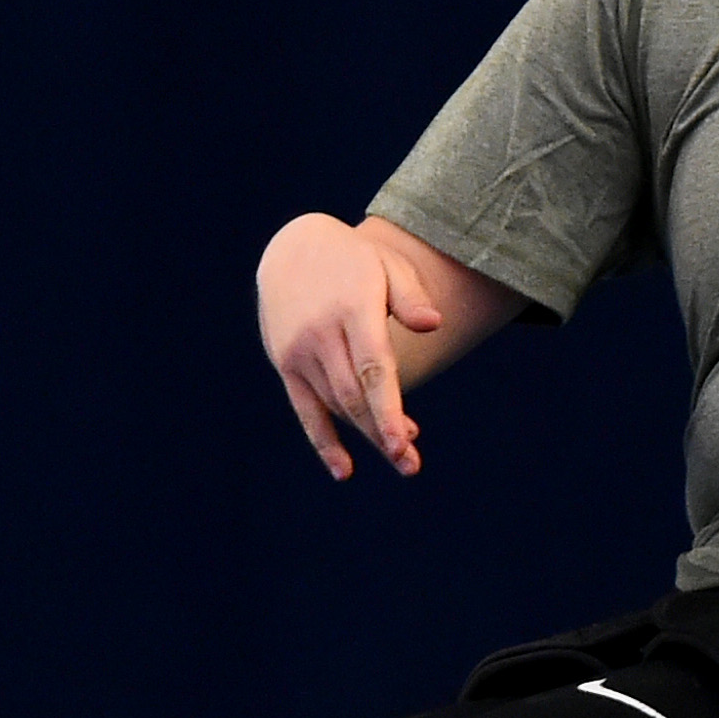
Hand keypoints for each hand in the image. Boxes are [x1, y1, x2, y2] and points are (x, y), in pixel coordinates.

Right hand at [258, 213, 447, 477]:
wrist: (293, 247)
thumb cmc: (356, 261)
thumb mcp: (388, 265)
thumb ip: (411, 296)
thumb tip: (433, 325)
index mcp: (352, 309)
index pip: (373, 368)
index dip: (388, 410)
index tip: (405, 442)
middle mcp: (320, 333)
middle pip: (354, 395)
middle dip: (382, 433)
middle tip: (410, 464)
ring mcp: (298, 350)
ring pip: (335, 405)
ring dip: (366, 433)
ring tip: (401, 451)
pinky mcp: (284, 362)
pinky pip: (305, 409)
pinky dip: (323, 441)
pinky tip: (344, 470)